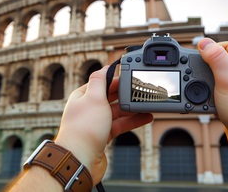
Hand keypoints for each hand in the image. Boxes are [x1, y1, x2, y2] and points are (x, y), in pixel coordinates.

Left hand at [54, 66, 152, 184]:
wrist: (80, 159)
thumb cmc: (84, 129)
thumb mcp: (93, 97)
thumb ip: (100, 80)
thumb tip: (105, 67)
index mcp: (82, 96)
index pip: (101, 82)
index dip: (115, 78)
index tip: (130, 76)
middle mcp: (88, 108)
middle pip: (110, 96)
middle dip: (125, 93)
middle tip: (141, 89)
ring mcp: (95, 123)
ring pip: (117, 112)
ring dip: (132, 108)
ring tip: (147, 104)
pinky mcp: (103, 136)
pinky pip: (120, 125)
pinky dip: (132, 121)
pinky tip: (145, 118)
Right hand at [197, 38, 227, 153]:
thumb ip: (216, 59)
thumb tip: (204, 42)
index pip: (227, 45)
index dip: (212, 46)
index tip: (198, 54)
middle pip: (220, 60)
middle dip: (205, 65)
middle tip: (194, 72)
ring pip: (216, 77)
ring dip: (204, 82)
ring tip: (198, 88)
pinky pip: (216, 92)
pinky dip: (208, 95)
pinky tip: (205, 101)